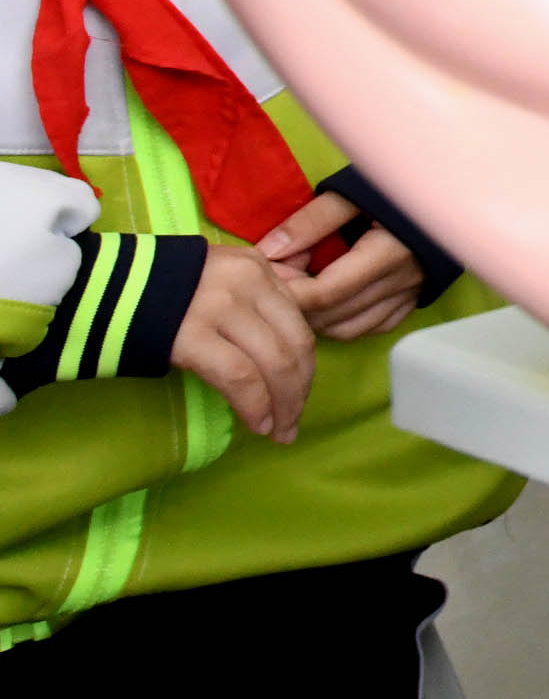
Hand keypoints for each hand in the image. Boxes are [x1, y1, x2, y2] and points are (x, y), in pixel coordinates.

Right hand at [171, 243, 316, 442]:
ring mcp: (221, 307)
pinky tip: (258, 424)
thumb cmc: (154, 292)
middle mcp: (246, 282)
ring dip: (283, 406)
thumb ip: (254, 299)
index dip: (306, 365)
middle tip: (293, 423)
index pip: (298, 321)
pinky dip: (256, 406)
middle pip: (295, 344)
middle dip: (299, 390)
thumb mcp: (216, 280)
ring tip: (280, 432)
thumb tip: (288, 341)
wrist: (92, 289)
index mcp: (255, 266)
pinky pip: (241, 378)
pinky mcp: (192, 336)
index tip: (301, 393)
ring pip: (275, 363)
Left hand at [260, 194, 422, 341]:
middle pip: (330, 314)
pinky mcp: (411, 302)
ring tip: (300, 286)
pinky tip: (328, 300)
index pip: (325, 292)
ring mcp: (407, 296)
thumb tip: (268, 251)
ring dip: (313, 315)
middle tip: (276, 276)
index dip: (287, 288)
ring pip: (346, 328)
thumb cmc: (398, 188)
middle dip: (293, 301)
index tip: (269, 270)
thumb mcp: (352, 193)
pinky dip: (339, 321)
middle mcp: (400, 282)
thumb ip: (311, 221)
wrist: (447, 189)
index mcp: (387, 253)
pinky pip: (367, 328)